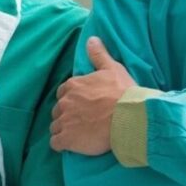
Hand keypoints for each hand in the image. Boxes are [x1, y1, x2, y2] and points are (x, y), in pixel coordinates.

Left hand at [51, 37, 135, 154]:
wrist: (130, 117)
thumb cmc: (123, 93)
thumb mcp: (113, 68)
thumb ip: (99, 55)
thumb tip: (91, 39)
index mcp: (74, 85)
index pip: (63, 92)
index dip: (72, 99)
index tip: (83, 105)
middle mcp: (65, 102)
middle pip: (58, 110)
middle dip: (67, 115)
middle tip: (83, 121)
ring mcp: (64, 121)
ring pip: (55, 127)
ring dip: (64, 130)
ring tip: (79, 134)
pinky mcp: (67, 139)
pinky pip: (55, 143)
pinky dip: (62, 144)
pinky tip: (72, 145)